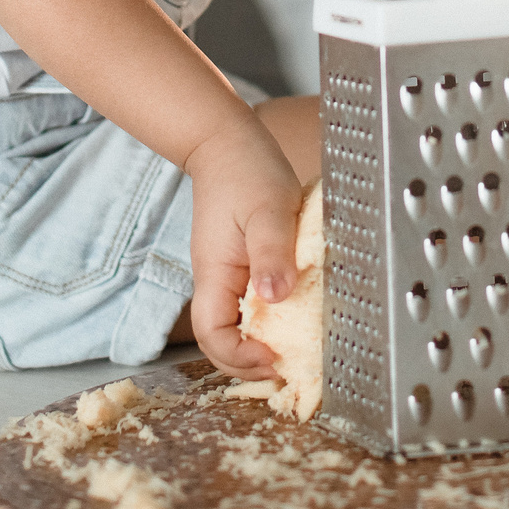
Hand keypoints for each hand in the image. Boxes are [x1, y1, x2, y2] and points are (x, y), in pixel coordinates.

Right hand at [183, 112, 306, 376]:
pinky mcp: (242, 267)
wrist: (227, 142)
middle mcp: (217, 281)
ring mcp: (228, 276)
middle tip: (291, 366)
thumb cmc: (246, 171)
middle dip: (251, 364)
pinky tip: (295, 319)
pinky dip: (270, 322)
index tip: (276, 358)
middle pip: (221, 342)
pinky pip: (250, 306)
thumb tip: (275, 297)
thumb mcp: (268, 209)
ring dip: (261, 345)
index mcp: (215, 274)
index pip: (212, 336)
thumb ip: (271, 253)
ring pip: (236, 327)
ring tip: (296, 350)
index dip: (240, 357)